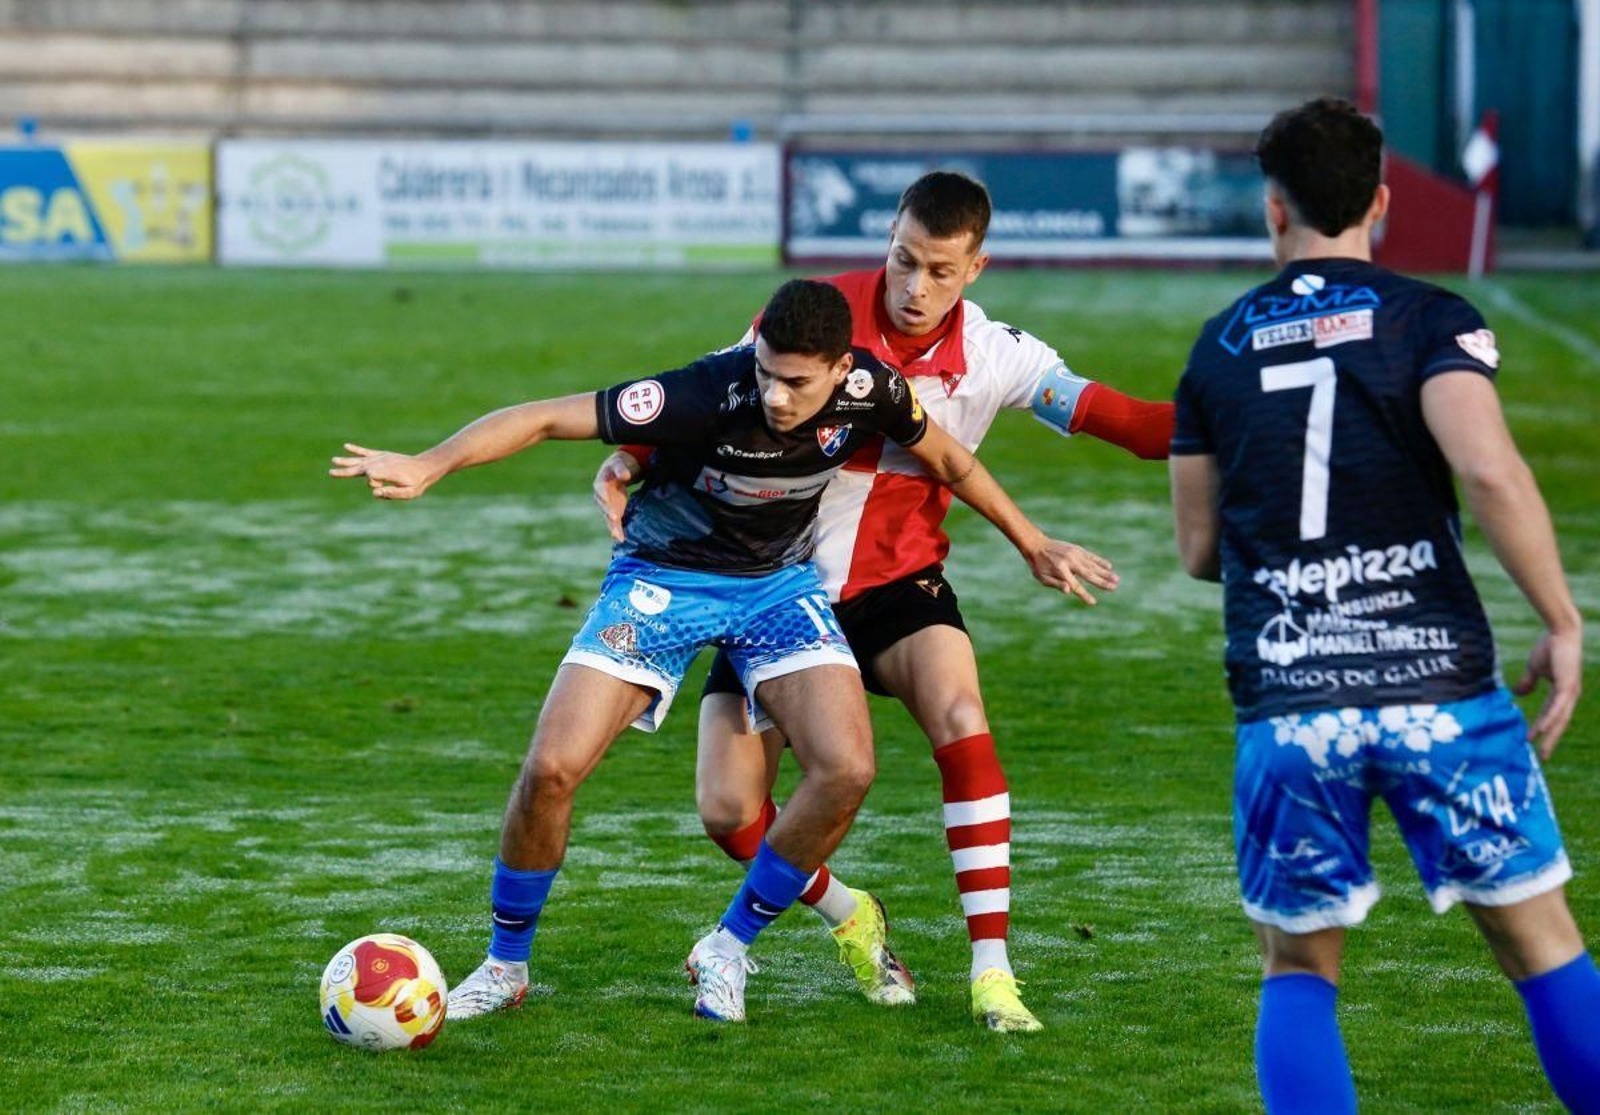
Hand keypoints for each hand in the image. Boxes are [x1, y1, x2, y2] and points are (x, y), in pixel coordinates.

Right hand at [328, 443, 437, 499]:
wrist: (424, 467)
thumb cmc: (417, 483)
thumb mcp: (409, 492)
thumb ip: (392, 493)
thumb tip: (375, 492)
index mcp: (384, 473)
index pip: (370, 478)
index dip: (374, 484)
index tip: (383, 487)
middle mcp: (379, 464)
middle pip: (357, 468)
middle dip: (345, 471)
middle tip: (330, 473)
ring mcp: (379, 458)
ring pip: (359, 460)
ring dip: (346, 461)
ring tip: (334, 460)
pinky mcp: (382, 455)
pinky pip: (366, 452)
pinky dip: (356, 449)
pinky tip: (346, 446)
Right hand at [592, 455, 633, 542]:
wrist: (617, 472)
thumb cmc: (618, 466)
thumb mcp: (619, 463)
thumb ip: (621, 469)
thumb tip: (625, 475)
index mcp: (601, 482)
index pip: (600, 488)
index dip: (603, 494)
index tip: (607, 499)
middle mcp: (601, 496)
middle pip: (603, 505)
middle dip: (608, 512)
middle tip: (614, 518)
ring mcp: (607, 505)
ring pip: (608, 516)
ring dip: (612, 526)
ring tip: (617, 535)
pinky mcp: (613, 511)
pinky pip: (614, 521)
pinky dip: (617, 530)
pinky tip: (620, 539)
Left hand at [1027, 539, 1118, 604]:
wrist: (1036, 544)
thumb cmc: (1038, 565)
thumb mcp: (1042, 577)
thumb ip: (1056, 584)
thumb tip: (1068, 591)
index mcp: (1061, 570)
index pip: (1075, 585)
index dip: (1084, 595)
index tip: (1093, 602)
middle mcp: (1070, 562)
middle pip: (1089, 574)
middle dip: (1102, 582)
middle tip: (1114, 587)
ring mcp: (1075, 554)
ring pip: (1092, 565)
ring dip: (1105, 573)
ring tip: (1116, 579)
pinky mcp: (1077, 549)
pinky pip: (1090, 556)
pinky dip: (1100, 561)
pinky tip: (1109, 566)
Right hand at [1513, 627, 1582, 758]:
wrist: (1560, 632)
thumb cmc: (1549, 647)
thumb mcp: (1534, 669)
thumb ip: (1528, 682)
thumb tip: (1518, 693)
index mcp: (1561, 692)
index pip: (1551, 714)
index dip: (1541, 727)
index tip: (1530, 739)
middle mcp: (1569, 696)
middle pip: (1559, 723)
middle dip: (1551, 740)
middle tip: (1543, 756)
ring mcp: (1570, 692)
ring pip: (1559, 719)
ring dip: (1550, 735)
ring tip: (1542, 749)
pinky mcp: (1567, 686)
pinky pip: (1557, 708)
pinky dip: (1550, 720)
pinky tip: (1542, 730)